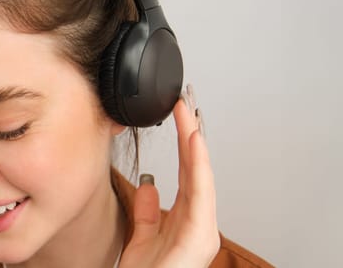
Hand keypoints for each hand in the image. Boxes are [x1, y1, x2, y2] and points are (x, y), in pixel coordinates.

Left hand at [119, 86, 219, 266]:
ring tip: (188, 115)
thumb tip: (149, 187)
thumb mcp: (141, 240)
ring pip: (200, 177)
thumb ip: (147, 213)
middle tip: (184, 102)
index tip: (177, 113)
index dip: (184, 142)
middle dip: (191, 133)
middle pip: (195, 170)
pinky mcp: (199, 239)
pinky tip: (193, 144)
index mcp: (185, 222)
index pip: (186, 173)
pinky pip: (200, 196)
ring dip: (195, 143)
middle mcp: (197, 224)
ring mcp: (201, 231)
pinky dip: (198, 168)